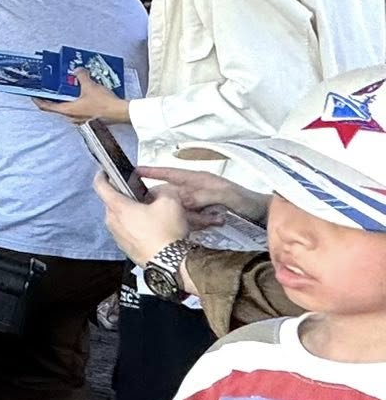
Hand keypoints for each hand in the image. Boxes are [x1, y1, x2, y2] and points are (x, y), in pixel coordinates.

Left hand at [36, 70, 129, 123]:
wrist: (120, 113)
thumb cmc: (103, 104)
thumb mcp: (89, 86)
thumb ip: (81, 76)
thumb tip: (78, 70)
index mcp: (68, 110)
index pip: (47, 107)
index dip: (38, 101)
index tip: (33, 96)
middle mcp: (72, 117)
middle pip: (57, 107)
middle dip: (54, 98)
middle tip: (52, 89)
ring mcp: (81, 119)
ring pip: (69, 109)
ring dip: (67, 100)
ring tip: (69, 89)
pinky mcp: (90, 118)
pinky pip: (79, 109)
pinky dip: (78, 102)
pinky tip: (83, 94)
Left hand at [91, 172, 192, 265]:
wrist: (169, 262)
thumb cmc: (166, 234)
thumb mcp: (170, 202)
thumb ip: (163, 191)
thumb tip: (160, 193)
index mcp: (118, 208)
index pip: (101, 186)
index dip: (101, 176)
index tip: (103, 172)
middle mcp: (113, 222)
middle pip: (113, 203)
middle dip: (124, 197)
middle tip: (139, 194)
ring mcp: (118, 236)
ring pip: (120, 218)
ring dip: (131, 213)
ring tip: (150, 213)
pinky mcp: (125, 247)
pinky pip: (126, 231)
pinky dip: (135, 227)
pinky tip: (151, 228)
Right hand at [138, 165, 268, 226]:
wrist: (265, 216)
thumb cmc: (248, 201)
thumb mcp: (224, 195)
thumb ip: (201, 195)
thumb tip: (179, 199)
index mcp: (200, 179)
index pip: (171, 173)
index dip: (154, 172)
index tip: (135, 172)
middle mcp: (198, 189)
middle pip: (172, 193)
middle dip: (165, 201)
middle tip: (153, 209)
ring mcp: (201, 202)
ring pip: (181, 208)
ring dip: (184, 216)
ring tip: (194, 221)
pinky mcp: (206, 214)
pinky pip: (191, 219)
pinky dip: (193, 224)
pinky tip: (200, 228)